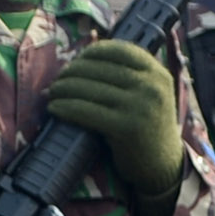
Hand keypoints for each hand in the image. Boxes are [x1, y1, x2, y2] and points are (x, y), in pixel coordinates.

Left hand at [43, 40, 183, 202]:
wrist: (162, 166)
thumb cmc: (147, 126)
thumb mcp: (149, 94)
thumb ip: (129, 74)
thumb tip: (84, 53)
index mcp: (157, 73)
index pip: (118, 50)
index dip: (91, 53)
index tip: (76, 61)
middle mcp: (151, 86)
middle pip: (99, 68)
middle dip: (71, 72)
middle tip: (57, 80)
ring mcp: (140, 106)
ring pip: (89, 88)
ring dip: (63, 88)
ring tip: (52, 92)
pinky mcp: (126, 128)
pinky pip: (86, 111)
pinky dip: (65, 107)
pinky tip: (54, 108)